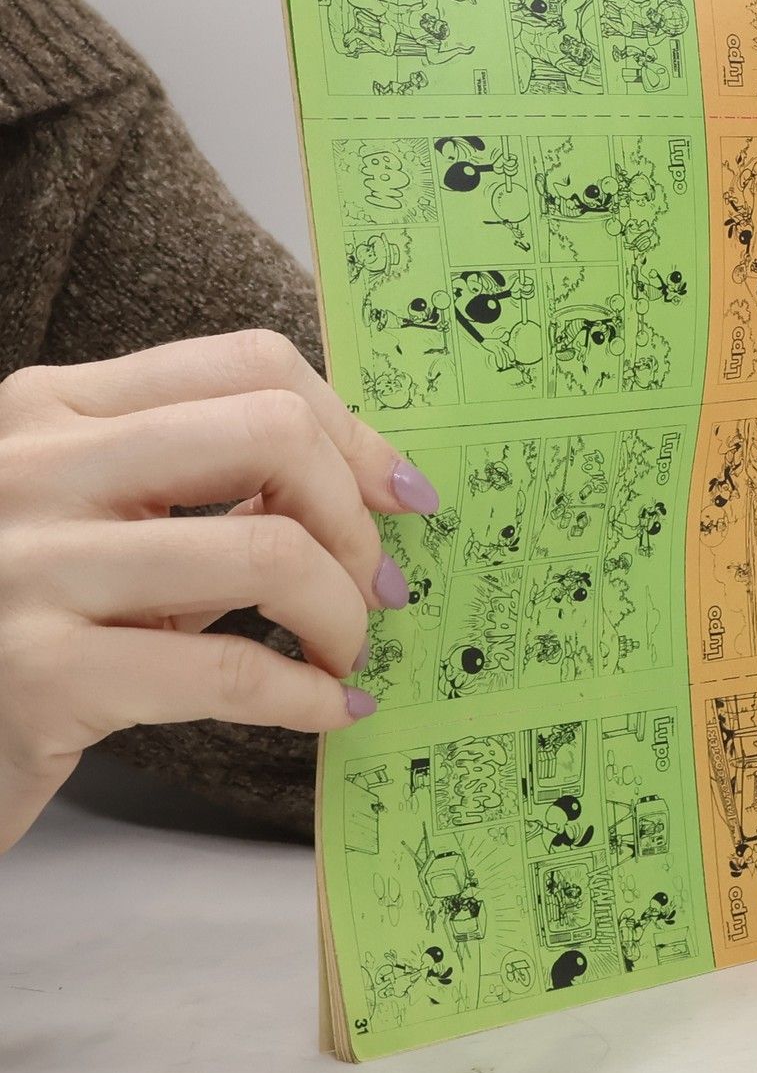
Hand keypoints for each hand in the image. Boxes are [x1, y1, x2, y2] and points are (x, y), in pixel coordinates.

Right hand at [0, 331, 439, 851]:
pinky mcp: (39, 675)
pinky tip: (328, 708)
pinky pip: (233, 672)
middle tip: (375, 587)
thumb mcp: (107, 529)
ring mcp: (27, 565)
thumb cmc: (31, 627)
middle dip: (355, 518)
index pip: (251, 364)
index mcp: (54, 407)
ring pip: (269, 551)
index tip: (402, 495)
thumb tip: (371, 478)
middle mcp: (32, 465)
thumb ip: (210, 488)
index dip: (354, 431)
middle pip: (274, 433)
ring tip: (344, 653)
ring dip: (342, 615)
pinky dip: (308, 694)